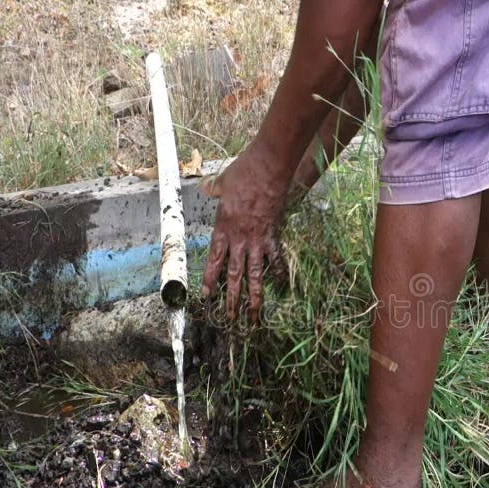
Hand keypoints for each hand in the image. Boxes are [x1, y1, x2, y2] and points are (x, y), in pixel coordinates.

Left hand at [201, 143, 288, 321]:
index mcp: (222, 228)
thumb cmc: (244, 172)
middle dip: (231, 298)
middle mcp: (239, 238)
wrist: (269, 168)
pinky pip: (276, 259)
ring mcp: (258, 239)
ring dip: (254, 296)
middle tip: (230, 318)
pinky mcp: (275, 235)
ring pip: (255, 274)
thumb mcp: (223, 181)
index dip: (210, 280)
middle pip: (234, 274)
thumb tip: (207, 187)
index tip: (206, 297)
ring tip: (254, 314)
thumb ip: (214, 188)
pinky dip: (279, 273)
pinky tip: (281, 286)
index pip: (214, 260)